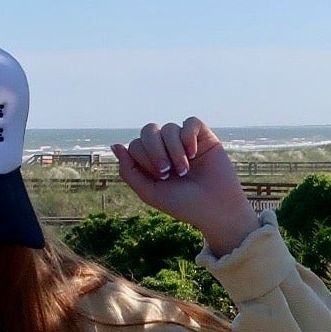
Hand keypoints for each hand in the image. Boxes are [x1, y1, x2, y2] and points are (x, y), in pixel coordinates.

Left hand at [110, 118, 256, 259]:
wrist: (216, 209)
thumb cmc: (183, 204)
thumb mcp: (150, 192)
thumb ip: (129, 171)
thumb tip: (114, 145)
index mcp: (151, 161)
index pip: (136, 144)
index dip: (144, 158)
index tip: (161, 177)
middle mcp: (167, 148)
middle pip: (149, 130)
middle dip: (155, 150)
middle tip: (167, 172)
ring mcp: (185, 141)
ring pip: (169, 128)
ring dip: (174, 149)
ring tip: (185, 169)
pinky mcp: (204, 137)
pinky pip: (191, 122)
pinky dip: (189, 136)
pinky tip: (195, 153)